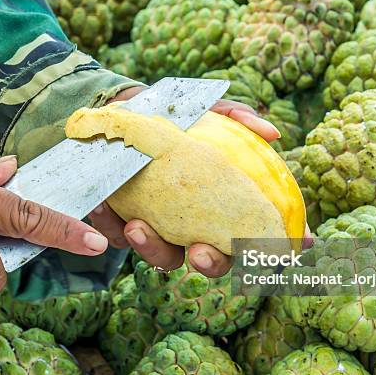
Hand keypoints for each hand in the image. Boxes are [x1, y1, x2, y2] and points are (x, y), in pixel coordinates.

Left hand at [94, 89, 309, 276]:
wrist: (130, 111)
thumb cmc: (181, 118)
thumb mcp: (210, 112)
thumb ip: (239, 120)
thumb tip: (272, 134)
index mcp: (221, 208)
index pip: (251, 237)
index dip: (266, 249)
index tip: (269, 251)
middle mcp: (194, 226)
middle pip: (210, 260)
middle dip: (208, 263)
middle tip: (199, 251)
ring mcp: (159, 228)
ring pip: (162, 257)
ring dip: (151, 248)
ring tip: (137, 225)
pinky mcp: (120, 224)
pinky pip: (114, 234)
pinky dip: (109, 223)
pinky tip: (103, 203)